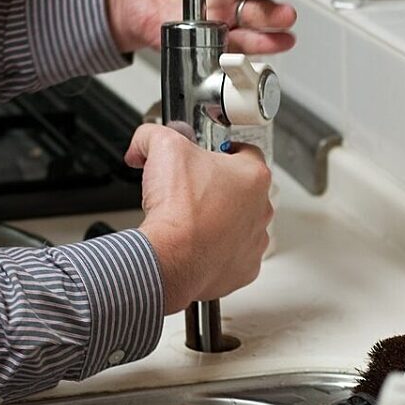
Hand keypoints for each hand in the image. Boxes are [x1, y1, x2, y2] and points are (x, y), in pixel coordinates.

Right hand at [125, 124, 272, 313]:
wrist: (170, 259)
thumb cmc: (178, 210)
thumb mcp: (162, 147)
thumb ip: (154, 135)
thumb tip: (144, 142)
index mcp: (253, 176)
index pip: (245, 152)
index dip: (221, 151)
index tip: (205, 156)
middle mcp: (261, 209)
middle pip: (242, 190)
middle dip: (218, 188)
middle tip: (191, 189)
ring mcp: (254, 242)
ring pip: (239, 224)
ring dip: (220, 221)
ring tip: (191, 220)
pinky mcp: (244, 269)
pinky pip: (232, 255)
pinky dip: (215, 251)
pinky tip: (195, 245)